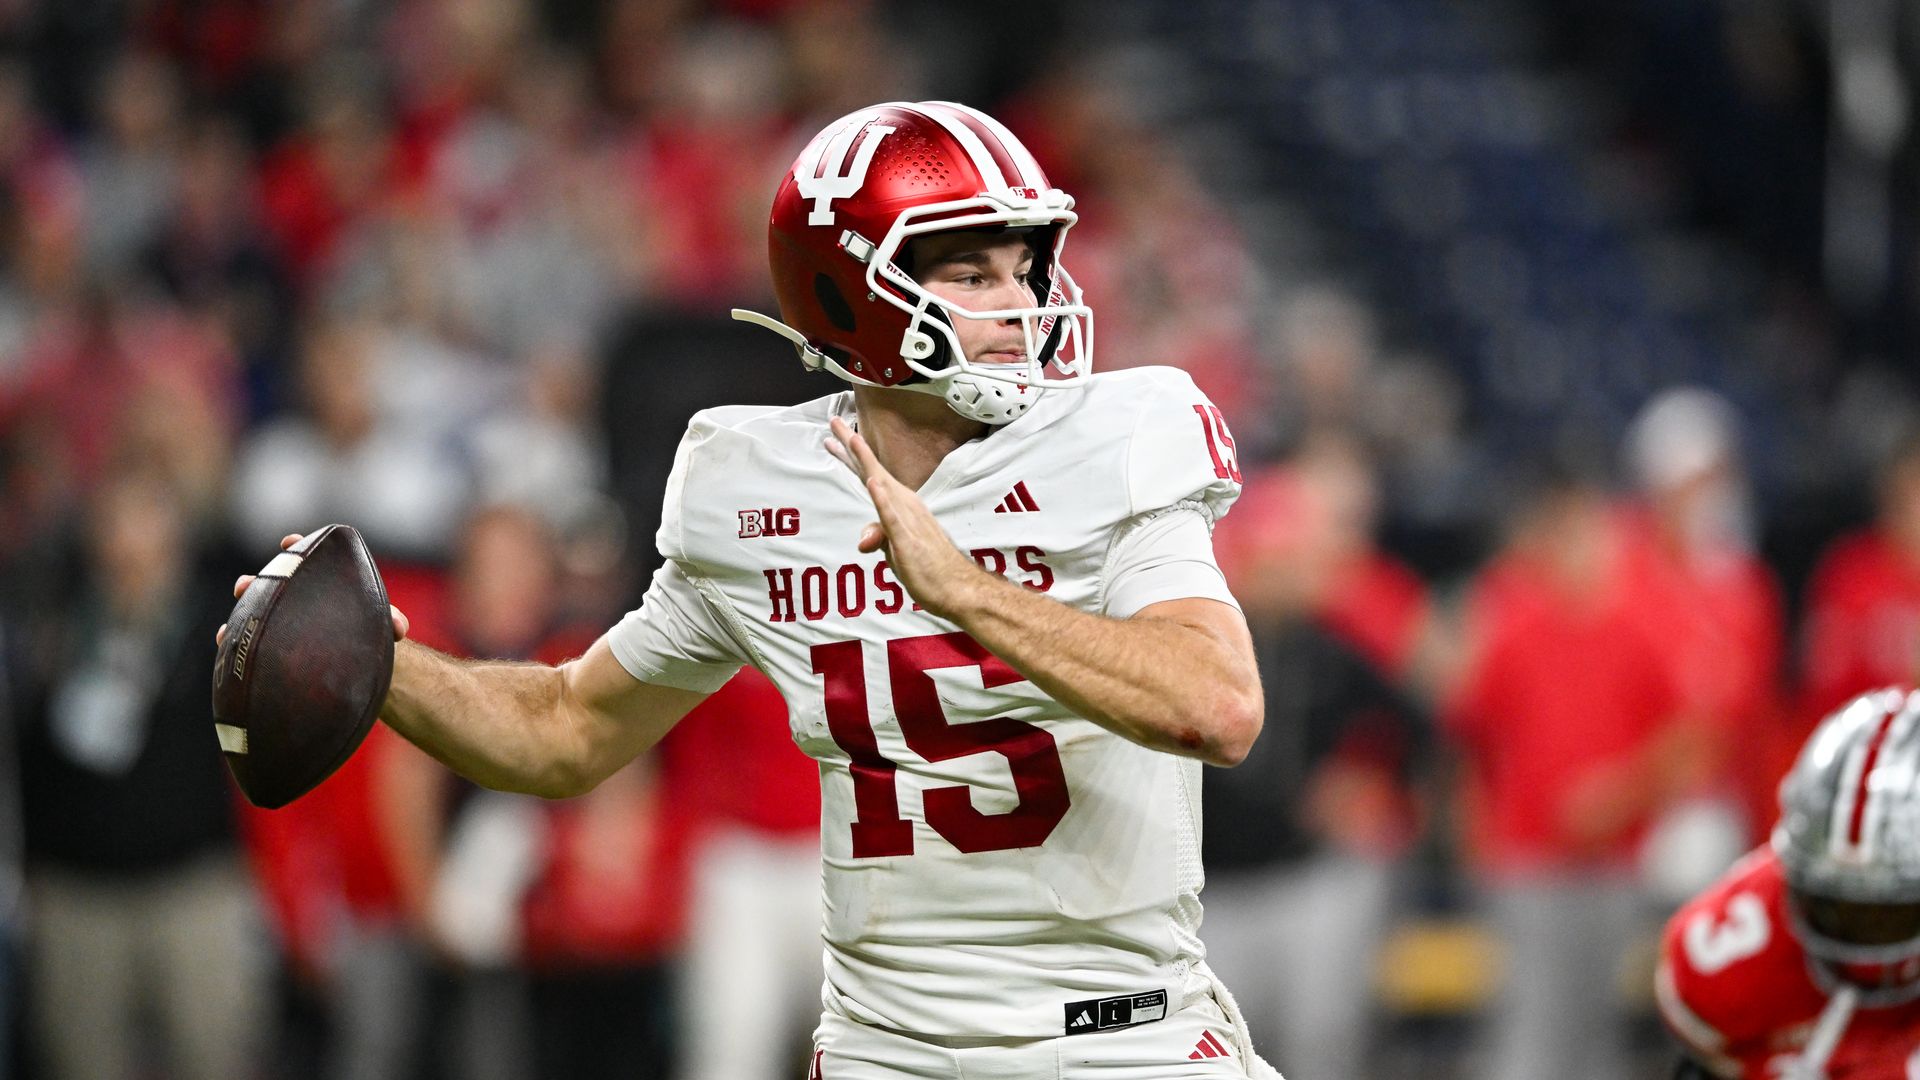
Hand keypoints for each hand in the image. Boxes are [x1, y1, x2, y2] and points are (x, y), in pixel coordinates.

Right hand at [215, 532, 411, 646]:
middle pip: (268, 584)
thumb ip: (387, 620)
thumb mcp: (376, 625)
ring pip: (251, 611)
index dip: (296, 548)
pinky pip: (246, 640)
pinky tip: (224, 644)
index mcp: (316, 583)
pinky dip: (233, 640)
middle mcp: (292, 598)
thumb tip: (400, 628)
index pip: (303, 557)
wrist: (352, 666)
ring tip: (225, 624)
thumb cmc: (364, 634)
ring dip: (240, 614)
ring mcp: (276, 620)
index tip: (290, 543)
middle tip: (245, 585)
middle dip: (255, 582)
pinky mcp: (266, 644)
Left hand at [827, 416, 984, 618]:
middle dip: (853, 446)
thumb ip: (879, 537)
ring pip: (882, 484)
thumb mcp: (895, 550)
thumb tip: (864, 539)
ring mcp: (906, 520)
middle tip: (834, 421)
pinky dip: (882, 499)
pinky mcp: (907, 539)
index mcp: (901, 505)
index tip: (835, 437)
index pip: (872, 476)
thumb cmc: (928, 567)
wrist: (957, 586)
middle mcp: (904, 505)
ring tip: (852, 439)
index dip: (853, 456)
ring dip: (867, 461)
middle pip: (873, 470)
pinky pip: (892, 517)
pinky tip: (873, 483)